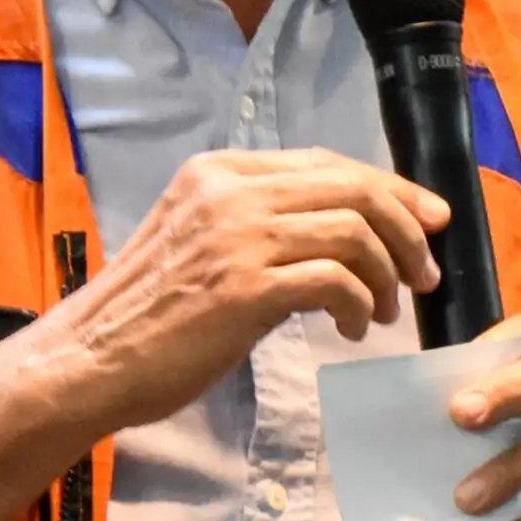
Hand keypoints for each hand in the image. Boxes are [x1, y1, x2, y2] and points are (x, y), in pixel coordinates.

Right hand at [46, 147, 447, 431]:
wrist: (92, 358)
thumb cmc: (148, 311)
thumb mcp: (198, 239)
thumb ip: (255, 221)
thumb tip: (339, 230)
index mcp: (219, 171)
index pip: (326, 162)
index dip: (388, 187)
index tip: (428, 219)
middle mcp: (229, 191)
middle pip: (351, 188)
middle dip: (404, 228)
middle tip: (426, 272)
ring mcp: (236, 237)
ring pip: (353, 231)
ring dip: (387, 274)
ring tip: (387, 311)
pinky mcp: (244, 288)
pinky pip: (336, 281)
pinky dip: (361, 305)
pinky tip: (355, 330)